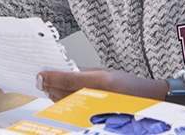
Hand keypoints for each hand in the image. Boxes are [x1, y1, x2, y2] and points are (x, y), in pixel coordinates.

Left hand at [37, 67, 167, 102]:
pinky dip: (63, 102)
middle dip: (49, 85)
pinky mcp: (93, 115)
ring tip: (46, 87)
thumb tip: (64, 71)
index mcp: (99, 81)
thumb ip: (84, 71)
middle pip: (63, 92)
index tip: (39, 74)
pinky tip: (58, 96)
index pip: (67, 79)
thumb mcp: (106, 71)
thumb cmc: (129, 85)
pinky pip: (73, 109)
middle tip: (39, 79)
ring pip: (65, 102)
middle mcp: (96, 95)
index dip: (50, 77)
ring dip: (53, 94)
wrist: (145, 100)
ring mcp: (94, 107)